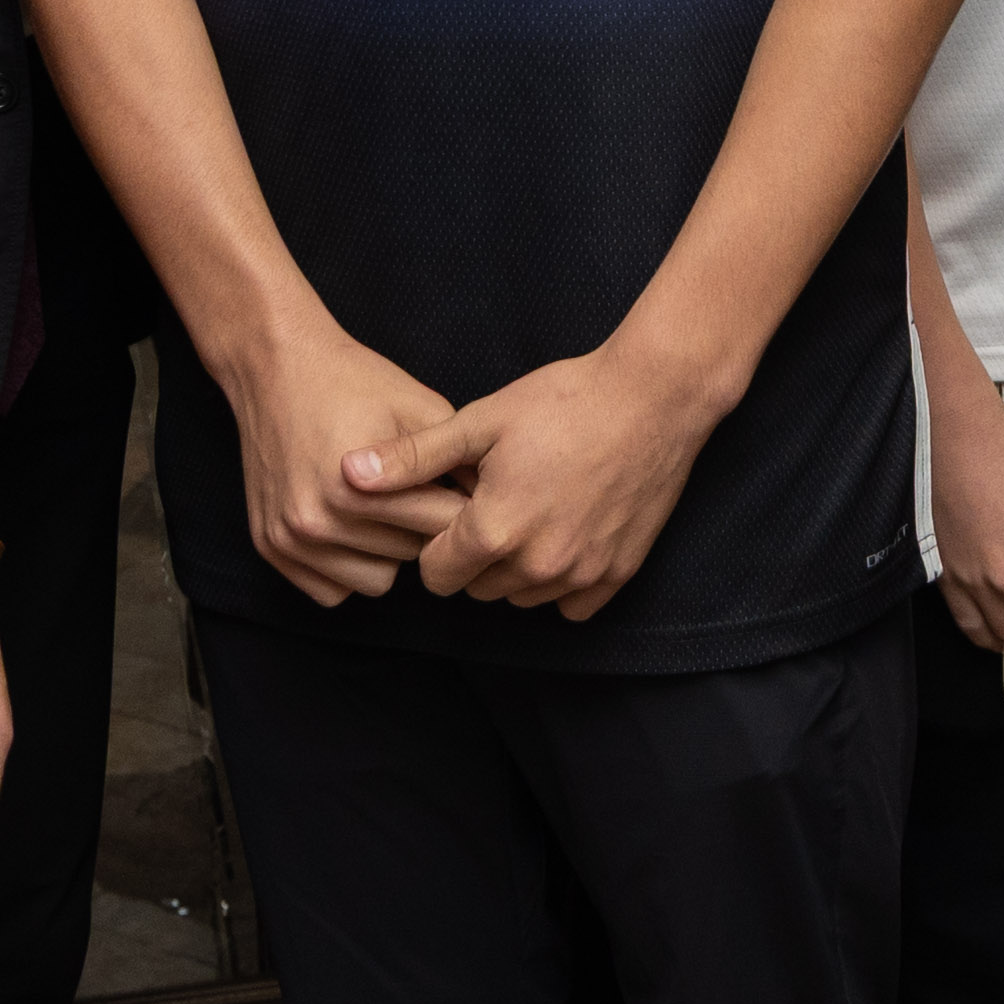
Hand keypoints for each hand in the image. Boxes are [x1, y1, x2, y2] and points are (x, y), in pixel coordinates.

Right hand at [219, 309, 462, 605]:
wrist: (275, 365)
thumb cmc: (354, 381)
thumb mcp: (420, 407)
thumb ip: (460, 460)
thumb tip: (504, 502)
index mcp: (357, 489)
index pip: (442, 526)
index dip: (460, 504)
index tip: (459, 488)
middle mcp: (317, 522)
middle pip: (412, 556)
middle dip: (422, 525)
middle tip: (415, 491)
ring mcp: (289, 539)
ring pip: (376, 581)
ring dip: (388, 551)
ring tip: (382, 507)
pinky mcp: (270, 547)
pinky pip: (332, 591)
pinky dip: (347, 566)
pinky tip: (350, 527)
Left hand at [354, 332, 724, 621]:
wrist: (654, 397)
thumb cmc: (564, 401)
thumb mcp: (481, 421)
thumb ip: (413, 459)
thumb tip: (348, 474)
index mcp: (492, 531)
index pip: (434, 575)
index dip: (435, 543)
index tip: (454, 509)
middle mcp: (535, 567)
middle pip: (476, 589)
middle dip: (474, 555)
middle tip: (493, 503)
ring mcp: (580, 575)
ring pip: (520, 598)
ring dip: (515, 569)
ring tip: (530, 510)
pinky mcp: (617, 574)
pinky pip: (571, 605)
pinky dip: (561, 581)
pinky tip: (564, 532)